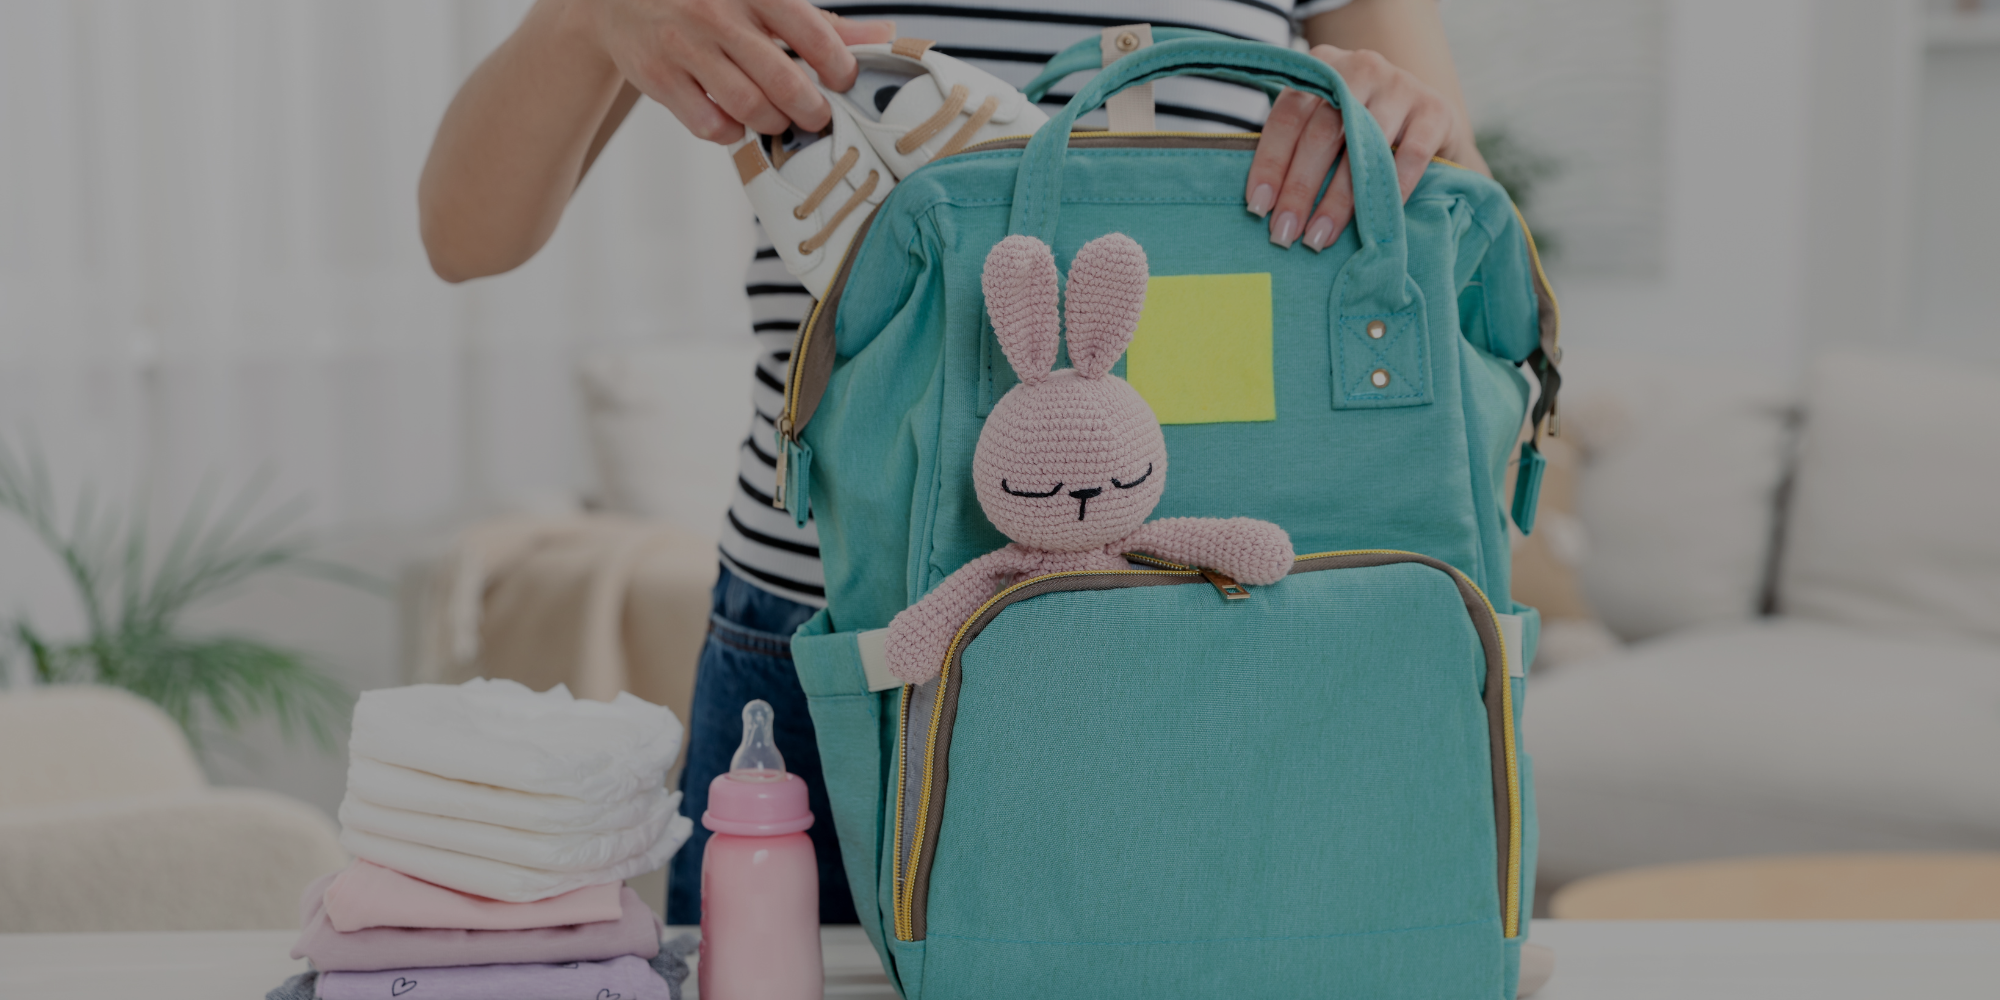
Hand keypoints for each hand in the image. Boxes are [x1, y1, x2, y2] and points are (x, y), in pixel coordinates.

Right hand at [572, 0, 894, 143]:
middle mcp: (717, 14)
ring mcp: (684, 46)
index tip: (844, 82)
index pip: (811, 31)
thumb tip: (883, 36)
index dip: (838, 65)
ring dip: (773, 124)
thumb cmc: (709, 1)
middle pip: (782, 80)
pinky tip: (735, 122)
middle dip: (810, 110)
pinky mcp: (657, 77)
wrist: (620, 1)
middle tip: (817, 117)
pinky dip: (730, 132)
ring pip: (747, 106)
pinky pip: (708, 124)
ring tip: (779, 121)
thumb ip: (822, 22)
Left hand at [1245, 44, 1482, 251]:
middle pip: (1321, 131)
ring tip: (1319, 237)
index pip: (1288, 115)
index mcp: (1323, 67)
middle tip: (1285, 232)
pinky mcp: (1435, 111)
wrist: (1430, 122)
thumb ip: (1297, 148)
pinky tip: (1371, 222)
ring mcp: (1401, 86)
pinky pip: (1409, 156)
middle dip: (1299, 188)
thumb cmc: (1361, 132)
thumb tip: (1265, 206)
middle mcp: (1360, 67)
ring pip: (1362, 146)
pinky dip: (1388, 191)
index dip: (1270, 163)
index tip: (1258, 208)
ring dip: (1338, 199)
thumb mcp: (1326, 126)